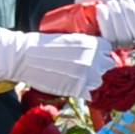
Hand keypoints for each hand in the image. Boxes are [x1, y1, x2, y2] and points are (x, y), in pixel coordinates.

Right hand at [0, 28, 117, 97]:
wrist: (26, 57)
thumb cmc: (43, 45)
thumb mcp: (69, 38)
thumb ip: (84, 46)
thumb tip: (93, 54)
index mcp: (92, 44)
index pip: (108, 51)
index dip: (101, 55)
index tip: (94, 58)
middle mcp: (94, 59)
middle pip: (108, 66)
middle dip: (100, 68)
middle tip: (87, 69)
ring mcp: (87, 75)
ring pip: (101, 81)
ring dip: (93, 81)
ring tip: (80, 79)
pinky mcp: (78, 89)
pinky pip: (90, 94)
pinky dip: (85, 93)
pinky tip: (76, 88)